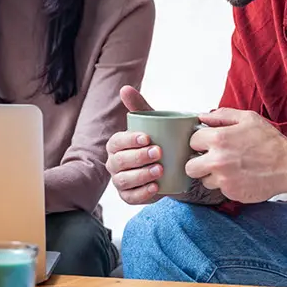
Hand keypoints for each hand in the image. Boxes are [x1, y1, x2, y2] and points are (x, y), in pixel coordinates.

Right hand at [104, 86, 164, 204]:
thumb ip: (139, 107)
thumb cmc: (157, 141)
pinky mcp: (129, 196)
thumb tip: (124, 88)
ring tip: (160, 169)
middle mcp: (114, 163)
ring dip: (141, 175)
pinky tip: (156, 187)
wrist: (172, 166)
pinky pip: (131, 197)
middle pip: (120, 161)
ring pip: (124, 180)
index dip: (130, 140)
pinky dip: (143, 193)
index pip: (117, 142)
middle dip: (138, 157)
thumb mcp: (151, 123)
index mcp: (116, 144)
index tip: (147, 137)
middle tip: (158, 152)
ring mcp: (120, 181)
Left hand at [186, 108, 286, 202]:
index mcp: (219, 139)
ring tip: (230, 169)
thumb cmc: (270, 143)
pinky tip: (240, 177)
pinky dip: (227, 185)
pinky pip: (220, 190)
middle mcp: (217, 161)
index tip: (208, 144)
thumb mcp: (248, 119)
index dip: (200, 142)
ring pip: (204, 180)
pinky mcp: (231, 193)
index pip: (192, 142)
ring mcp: (223, 179)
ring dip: (213, 176)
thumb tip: (203, 117)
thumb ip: (223, 116)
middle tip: (210, 160)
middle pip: (189, 167)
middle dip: (198, 163)